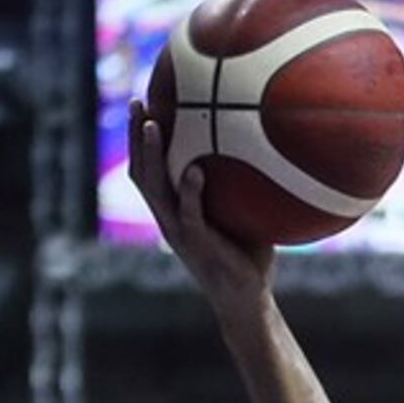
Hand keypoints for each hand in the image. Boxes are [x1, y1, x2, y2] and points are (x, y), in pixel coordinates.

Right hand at [127, 98, 274, 313]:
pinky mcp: (197, 244)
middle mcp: (169, 218)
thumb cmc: (248, 256)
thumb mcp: (241, 214)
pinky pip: (189, 213)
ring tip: (154, 124)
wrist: (246, 300)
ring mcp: (179, 231)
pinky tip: (194, 169)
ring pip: (155, 187)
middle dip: (136, 135)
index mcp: (173, 210)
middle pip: (141, 170)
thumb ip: (241, 186)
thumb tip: (267, 148)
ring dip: (152, 154)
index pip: (148, 168)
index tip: (143, 104)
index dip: (140, 139)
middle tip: (138, 102)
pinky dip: (190, 191)